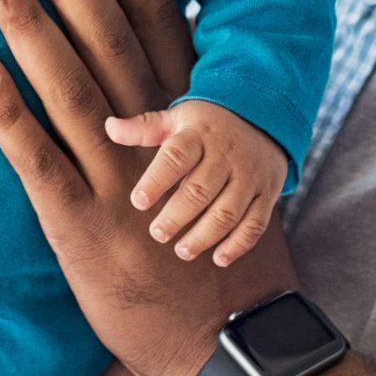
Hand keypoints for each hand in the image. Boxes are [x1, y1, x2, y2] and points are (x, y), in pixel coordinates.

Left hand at [0, 0, 296, 375]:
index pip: (160, 23)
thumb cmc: (218, 256)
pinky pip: (38, 162)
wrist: (227, 347)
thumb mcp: (221, 174)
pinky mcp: (81, 228)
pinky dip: (9, 114)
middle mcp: (156, 141)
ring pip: (70, 87)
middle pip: (109, 37)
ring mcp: (118, 182)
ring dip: (30, 24)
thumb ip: (190, 115)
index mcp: (191, 120)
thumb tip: (172, 55)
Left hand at [109, 101, 289, 265]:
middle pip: (201, 190)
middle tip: (157, 234)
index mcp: (199, 135)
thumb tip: (108, 128)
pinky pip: (256, 223)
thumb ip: (145, 128)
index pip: (176, 157)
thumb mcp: (178, 118)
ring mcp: (249, 176)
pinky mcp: (267, 194)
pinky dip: (239, 245)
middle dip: (177, 215)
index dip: (157, 180)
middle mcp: (226, 156)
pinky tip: (219, 259)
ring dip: (204, 235)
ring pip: (228, 211)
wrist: (265, 116)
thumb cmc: (208, 125)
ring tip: (182, 251)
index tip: (138, 202)